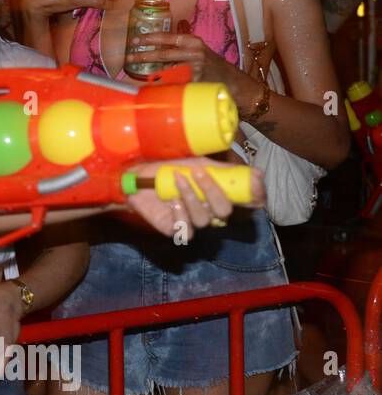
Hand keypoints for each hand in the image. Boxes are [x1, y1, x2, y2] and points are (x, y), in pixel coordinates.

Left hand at [123, 23, 257, 98]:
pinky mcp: (195, 83)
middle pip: (164, 54)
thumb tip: (155, 47)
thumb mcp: (199, 51)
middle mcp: (195, 53)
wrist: (235, 83)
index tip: (136, 40)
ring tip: (138, 78)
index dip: (151, 38)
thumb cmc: (212, 67)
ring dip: (151, 75)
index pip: (169, 38)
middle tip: (129, 58)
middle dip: (144, 56)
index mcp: (194, 42)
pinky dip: (163, 87)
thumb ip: (180, 48)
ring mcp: (195, 69)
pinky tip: (154, 90)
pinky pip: (174, 85)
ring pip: (166, 71)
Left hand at [125, 160, 264, 240]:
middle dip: (213, 192)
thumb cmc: (169, 167)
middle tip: (199, 173)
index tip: (256, 191)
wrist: (137, 173)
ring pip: (204, 219)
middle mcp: (209, 210)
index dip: (253, 200)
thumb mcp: (199, 163)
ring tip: (178, 179)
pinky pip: (186, 230)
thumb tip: (258, 174)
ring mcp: (192, 221)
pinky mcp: (174, 229)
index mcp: (219, 194)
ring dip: (192, 197)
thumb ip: (224, 171)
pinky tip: (172, 201)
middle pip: (223, 212)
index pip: (245, 203)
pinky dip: (181, 214)